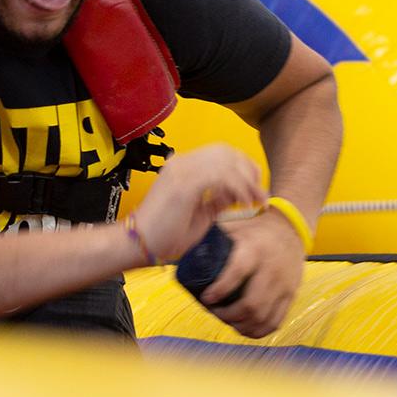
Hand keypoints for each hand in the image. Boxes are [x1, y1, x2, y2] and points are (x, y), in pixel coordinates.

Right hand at [133, 144, 265, 261]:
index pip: (221, 152)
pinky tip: (241, 203)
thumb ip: (218, 199)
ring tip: (254, 201)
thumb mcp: (201, 214)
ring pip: (226, 161)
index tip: (255, 188)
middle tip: (259, 195)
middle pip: (227, 152)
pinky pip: (221, 175)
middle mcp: (182, 162)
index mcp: (183, 166)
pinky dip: (237, 187)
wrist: (137, 245)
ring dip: (246, 181)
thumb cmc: (165, 234)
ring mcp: (181, 170)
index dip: (244, 167)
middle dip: (249, 171)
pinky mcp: (183, 184)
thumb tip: (238, 193)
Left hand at [199, 211, 306, 337]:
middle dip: (228, 315)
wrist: (290, 228)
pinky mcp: (291, 294)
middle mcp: (272, 268)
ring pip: (262, 317)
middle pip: (251, 304)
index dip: (219, 290)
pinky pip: (275, 321)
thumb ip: (212, 238)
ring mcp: (284, 284)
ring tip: (228, 321)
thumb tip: (180, 250)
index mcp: (255, 249)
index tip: (206, 298)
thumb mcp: (235, 227)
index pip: (237, 272)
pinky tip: (244, 328)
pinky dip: (258, 331)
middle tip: (215, 311)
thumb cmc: (254, 229)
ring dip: (241, 326)